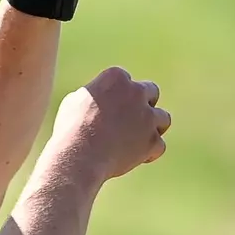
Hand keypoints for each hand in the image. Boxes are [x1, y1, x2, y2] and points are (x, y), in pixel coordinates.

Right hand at [50, 67, 169, 180]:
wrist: (79, 155)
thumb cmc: (71, 128)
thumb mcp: (75, 101)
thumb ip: (94, 95)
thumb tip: (98, 98)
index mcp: (116, 77)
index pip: (126, 80)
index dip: (120, 94)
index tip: (111, 107)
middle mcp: (136, 92)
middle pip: (152, 92)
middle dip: (144, 104)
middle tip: (131, 119)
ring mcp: (147, 116)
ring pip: (163, 118)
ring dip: (153, 127)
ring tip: (137, 139)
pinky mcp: (153, 140)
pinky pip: (159, 146)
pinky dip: (150, 152)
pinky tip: (137, 157)